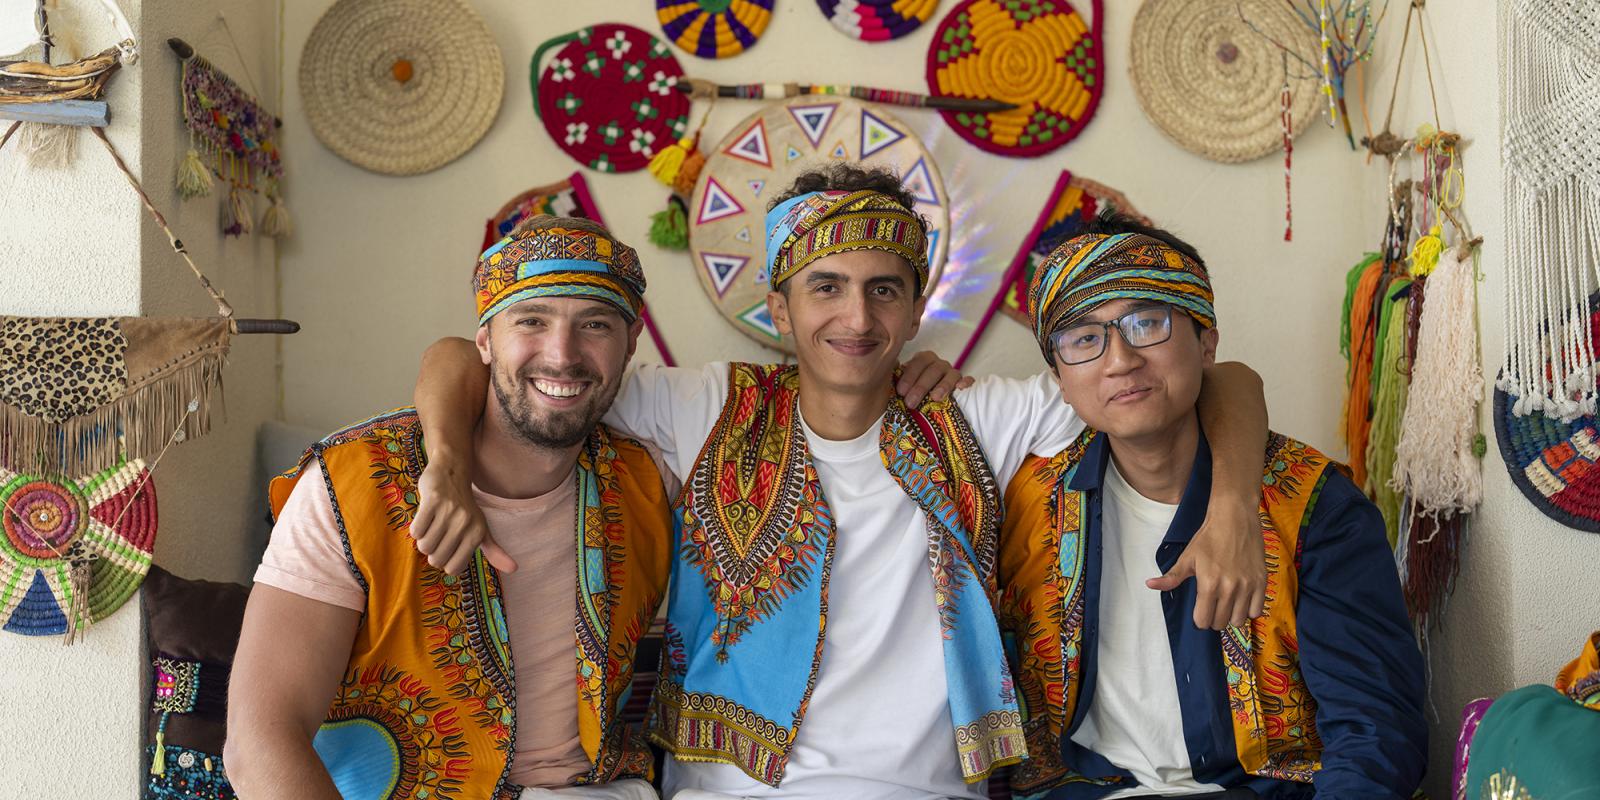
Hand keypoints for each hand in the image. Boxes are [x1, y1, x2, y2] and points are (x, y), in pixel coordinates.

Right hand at [411, 457, 516, 575]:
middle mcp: (466, 522)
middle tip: (437, 536)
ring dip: (423, 540)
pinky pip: (416, 531)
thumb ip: (494, 551)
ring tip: (431, 527)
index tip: (447, 549)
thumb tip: (514, 570)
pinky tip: (425, 518)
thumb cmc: (465, 507)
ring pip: (424, 546)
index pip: (453, 569)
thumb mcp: (482, 529)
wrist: (452, 472)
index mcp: (478, 532)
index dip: (445, 563)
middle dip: (432, 553)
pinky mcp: (432, 500)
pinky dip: (416, 529)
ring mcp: (449, 510)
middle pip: (436, 559)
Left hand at [897, 350, 974, 406]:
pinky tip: (961, 389)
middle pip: (933, 369)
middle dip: (921, 385)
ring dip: (943, 385)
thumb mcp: (902, 386)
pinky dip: (966, 382)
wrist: (924, 402)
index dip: (909, 376)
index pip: (918, 362)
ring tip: (935, 398)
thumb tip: (885, 370)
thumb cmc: (911, 394)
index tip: (901, 391)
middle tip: (911, 402)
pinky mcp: (963, 384)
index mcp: (923, 361)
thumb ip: (895, 378)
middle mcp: (938, 364)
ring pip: (951, 373)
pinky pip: (968, 380)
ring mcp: (952, 373)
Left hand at [1146, 499, 1265, 629]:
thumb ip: (1171, 577)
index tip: (1200, 610)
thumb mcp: (1187, 557)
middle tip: (1213, 605)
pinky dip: (1249, 610)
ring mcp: (1247, 586)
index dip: (1199, 618)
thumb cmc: (1208, 537)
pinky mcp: (1262, 582)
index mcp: (1208, 584)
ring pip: (1239, 620)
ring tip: (1227, 603)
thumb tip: (1149, 584)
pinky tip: (1242, 600)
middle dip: (1214, 618)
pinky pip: (1257, 611)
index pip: (1203, 621)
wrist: (1234, 518)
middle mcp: (1229, 588)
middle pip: (1220, 623)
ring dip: (1231, 616)